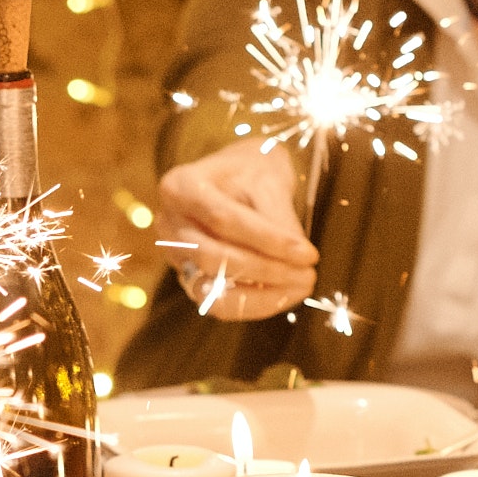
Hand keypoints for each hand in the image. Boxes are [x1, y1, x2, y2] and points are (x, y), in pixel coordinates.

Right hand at [155, 138, 318, 321]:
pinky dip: (255, 304)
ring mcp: (175, 256)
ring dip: (261, 294)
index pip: (223, 219)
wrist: (238, 178)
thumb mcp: (268, 180)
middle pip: (213, 256)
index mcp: (179, 186)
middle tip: (309, 273)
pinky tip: (286, 295)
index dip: (268, 240)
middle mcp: (168, 223)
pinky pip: (219, 304)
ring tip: (301, 286)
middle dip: (266, 270)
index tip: (308, 253)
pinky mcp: (190, 279)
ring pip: (212, 289)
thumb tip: (297, 259)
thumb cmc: (252, 171)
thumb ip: (278, 218)